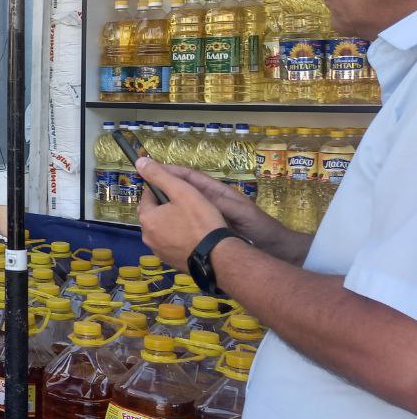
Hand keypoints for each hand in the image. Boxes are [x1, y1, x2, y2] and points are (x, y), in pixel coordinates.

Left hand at [136, 158, 226, 269]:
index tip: (179, 189)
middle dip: (166, 206)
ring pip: (162, 229)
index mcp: (146, 218)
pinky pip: (171, 243)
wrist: (217, 257)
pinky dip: (178, 237)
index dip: (163, 188)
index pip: (148, 195)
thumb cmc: (200, 220)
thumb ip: (160, 175)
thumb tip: (140, 161)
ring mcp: (158, 251)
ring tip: (193, 219)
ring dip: (172, 222)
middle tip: (189, 204)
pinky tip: (194, 235)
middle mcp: (147, 236)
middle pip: (154, 213)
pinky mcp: (170, 261)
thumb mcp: (182, 191)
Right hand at [149, 161, 289, 249]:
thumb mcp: (238, 211)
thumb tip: (192, 192)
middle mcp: (211, 203)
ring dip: (167, 206)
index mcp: (218, 193)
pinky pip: (186, 225)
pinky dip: (174, 224)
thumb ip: (216, 202)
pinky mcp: (208, 233)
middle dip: (164, 187)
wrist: (275, 249)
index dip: (172, 171)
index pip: (191, 178)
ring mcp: (209, 218)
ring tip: (148, 208)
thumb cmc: (259, 227)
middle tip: (143, 188)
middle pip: (183, 191)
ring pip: (182, 209)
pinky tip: (162, 229)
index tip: (151, 168)